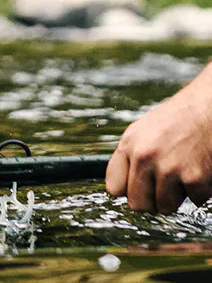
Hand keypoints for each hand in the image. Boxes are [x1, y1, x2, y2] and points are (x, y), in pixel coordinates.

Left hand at [105, 61, 211, 211]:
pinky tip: (198, 168)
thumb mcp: (143, 132)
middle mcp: (144, 157)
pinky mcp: (194, 179)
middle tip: (163, 185)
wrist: (207, 109)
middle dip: (151, 200)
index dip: (128, 191)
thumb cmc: (176, 121)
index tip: (137, 188)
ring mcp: (169, 169)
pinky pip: (194, 201)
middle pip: (138, 204)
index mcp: (129, 144)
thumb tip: (121, 190)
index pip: (114, 187)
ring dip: (176, 195)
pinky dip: (198, 190)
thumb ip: (130, 158)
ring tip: (181, 170)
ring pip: (165, 207)